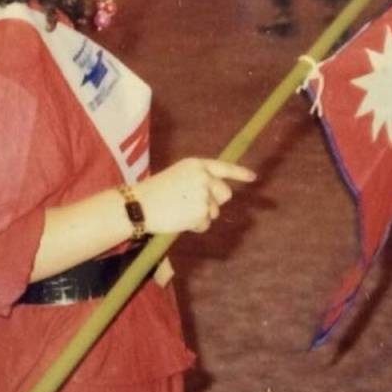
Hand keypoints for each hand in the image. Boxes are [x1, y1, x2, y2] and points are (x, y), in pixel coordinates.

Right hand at [135, 158, 255, 234]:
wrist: (138, 205)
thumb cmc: (154, 193)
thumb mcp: (177, 176)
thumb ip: (198, 180)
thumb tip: (217, 195)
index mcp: (196, 164)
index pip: (223, 167)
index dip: (240, 173)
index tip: (253, 177)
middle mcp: (203, 177)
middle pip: (225, 194)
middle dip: (215, 203)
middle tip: (194, 206)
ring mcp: (204, 194)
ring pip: (214, 211)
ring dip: (201, 216)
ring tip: (179, 212)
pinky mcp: (201, 212)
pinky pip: (205, 224)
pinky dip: (195, 226)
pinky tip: (179, 220)